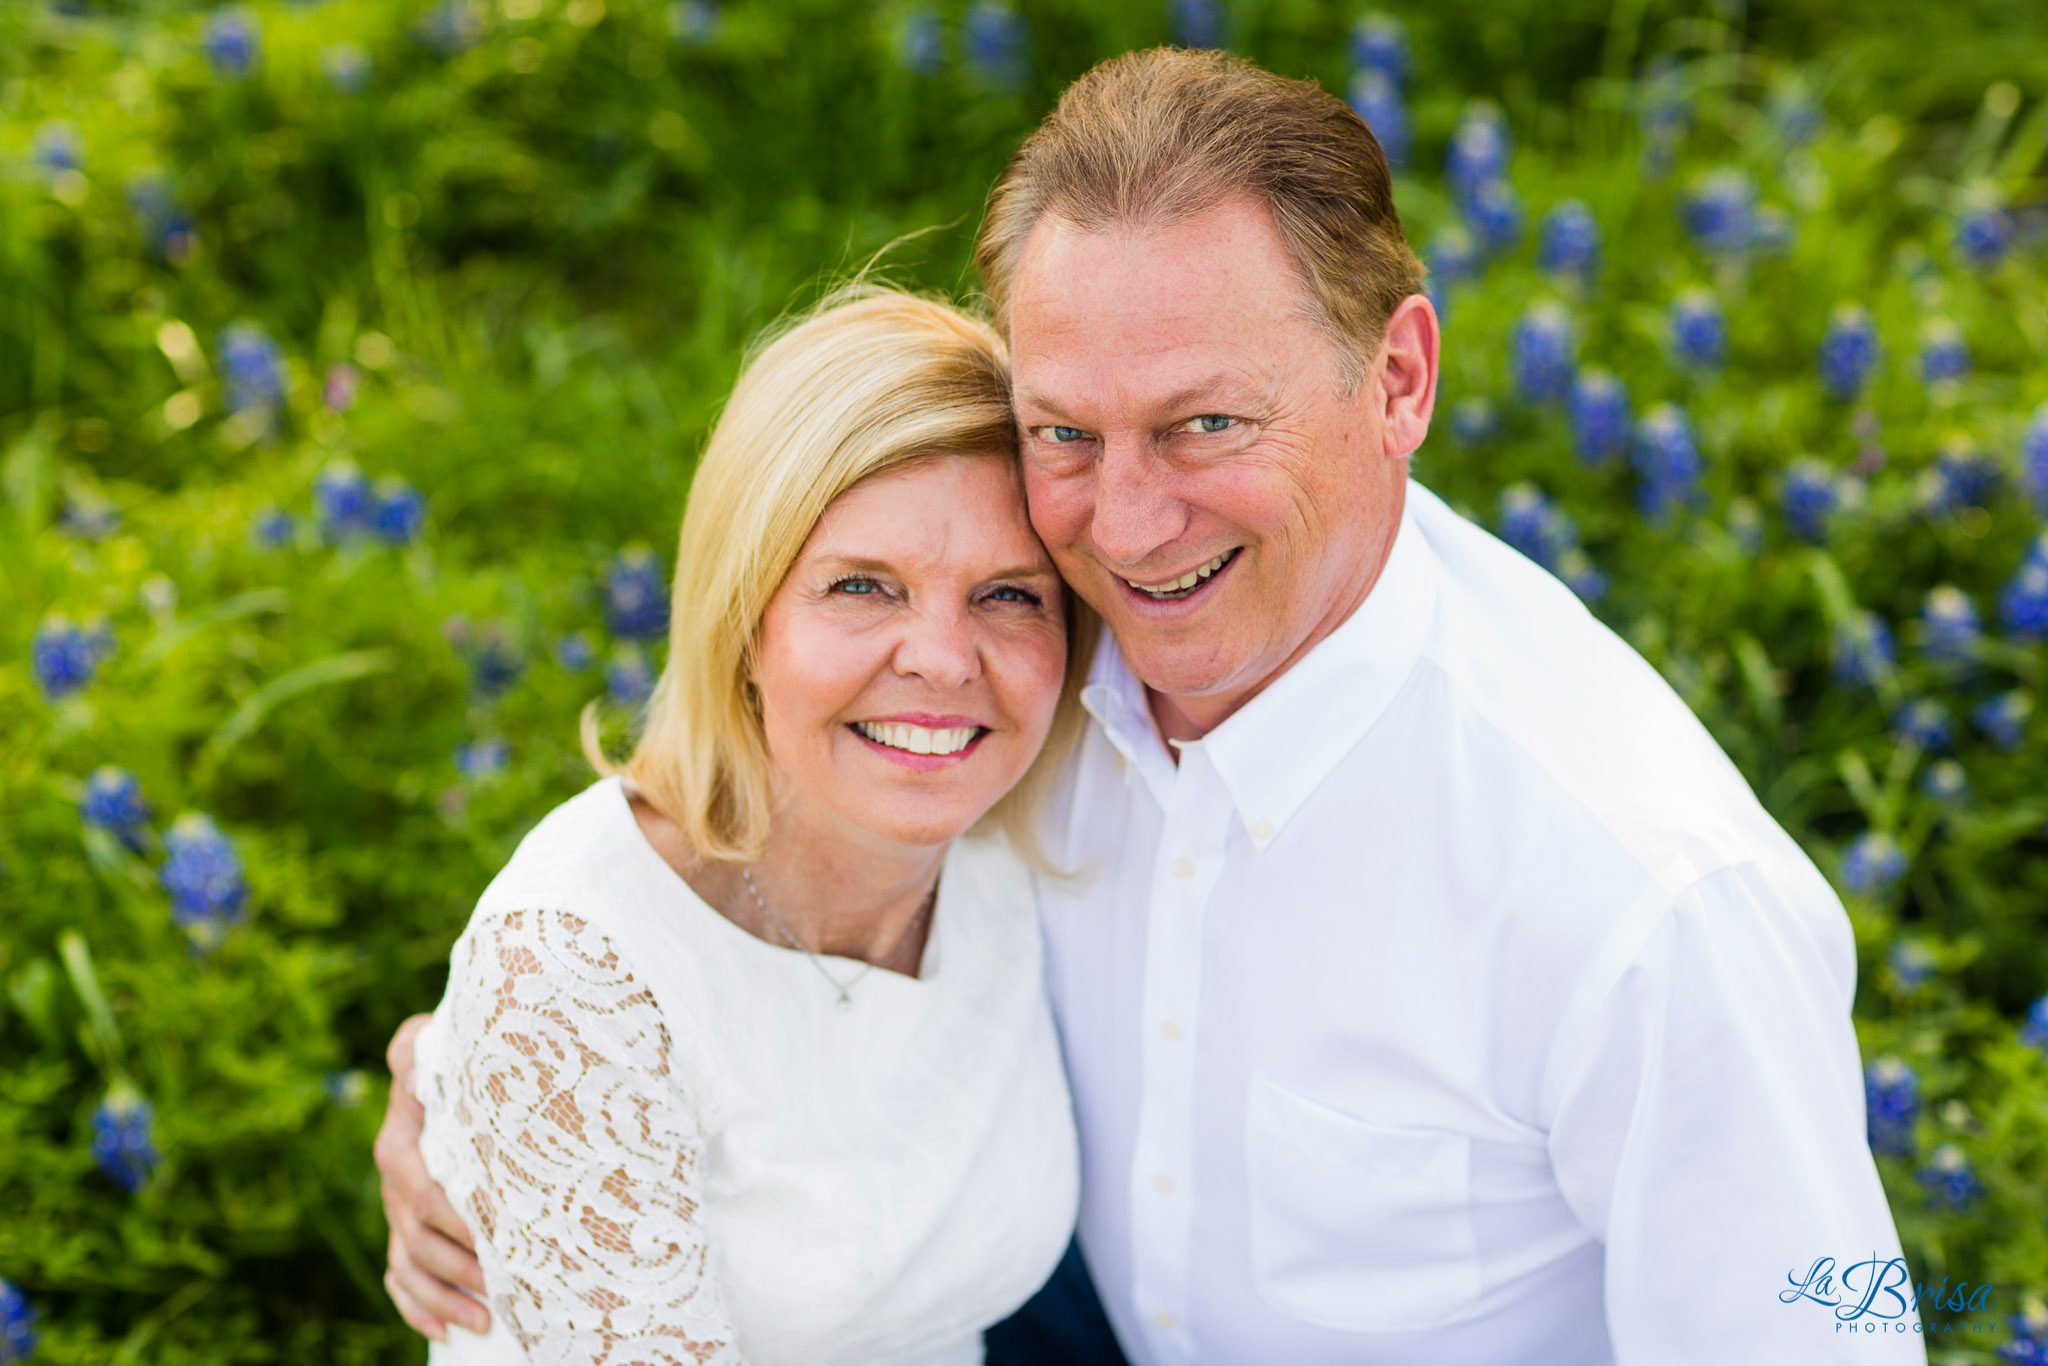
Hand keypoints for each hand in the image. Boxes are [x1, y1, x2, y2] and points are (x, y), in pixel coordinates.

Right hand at [375, 1013, 489, 1339]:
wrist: (433, 1066)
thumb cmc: (442, 1053)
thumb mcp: (424, 1041)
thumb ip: (415, 1051)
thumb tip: (413, 1068)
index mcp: (400, 1146)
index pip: (424, 1193)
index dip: (456, 1221)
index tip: (492, 1239)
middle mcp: (393, 1183)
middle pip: (419, 1239)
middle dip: (459, 1269)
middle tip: (500, 1289)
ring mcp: (397, 1210)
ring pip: (411, 1266)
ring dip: (443, 1299)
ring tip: (483, 1321)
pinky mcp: (406, 1227)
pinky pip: (400, 1277)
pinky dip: (417, 1307)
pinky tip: (444, 1330)